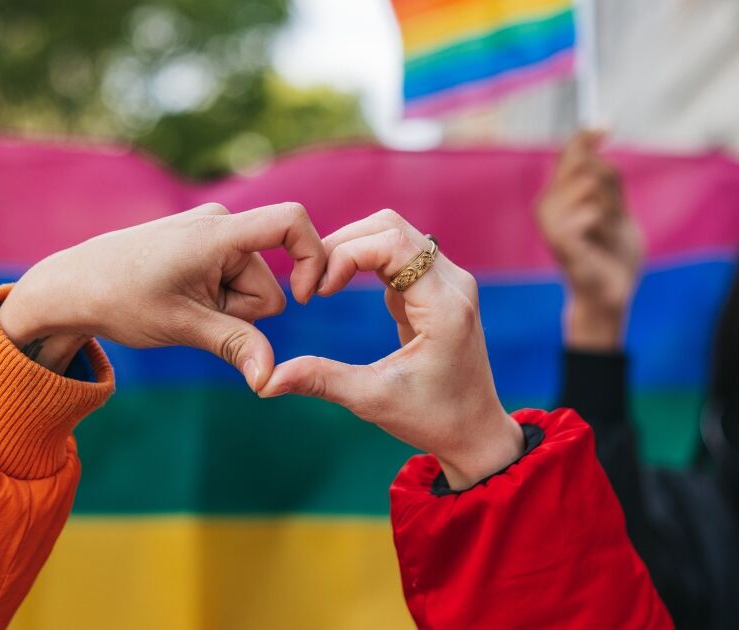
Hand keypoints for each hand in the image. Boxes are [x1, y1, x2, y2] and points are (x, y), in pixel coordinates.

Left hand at [0, 202, 326, 389]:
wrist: (74, 286)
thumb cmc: (121, 300)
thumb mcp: (181, 326)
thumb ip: (235, 346)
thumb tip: (270, 380)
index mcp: (217, 233)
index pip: (290, 222)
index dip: (313, 257)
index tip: (304, 297)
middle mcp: (220, 223)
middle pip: (269, 283)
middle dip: (243, 311)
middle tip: (193, 315)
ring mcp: (212, 232)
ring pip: (252, 287)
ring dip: (227, 309)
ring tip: (182, 307)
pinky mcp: (205, 244)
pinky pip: (233, 279)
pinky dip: (217, 300)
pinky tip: (181, 301)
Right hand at [258, 209, 523, 489]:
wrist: (474, 431)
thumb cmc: (431, 418)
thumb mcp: (371, 400)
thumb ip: (320, 381)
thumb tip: (264, 382)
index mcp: (445, 306)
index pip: (393, 244)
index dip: (345, 255)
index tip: (319, 293)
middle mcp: (453, 283)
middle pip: (390, 227)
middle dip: (342, 244)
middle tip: (312, 283)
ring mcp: (449, 281)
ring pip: (393, 234)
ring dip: (352, 248)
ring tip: (322, 284)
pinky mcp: (437, 286)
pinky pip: (397, 252)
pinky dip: (363, 260)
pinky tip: (339, 288)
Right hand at [535, 130, 641, 349]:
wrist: (612, 293)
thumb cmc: (613, 254)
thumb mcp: (617, 208)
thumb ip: (607, 178)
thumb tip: (598, 134)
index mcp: (559, 195)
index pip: (568, 154)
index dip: (586, 136)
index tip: (607, 124)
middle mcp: (548, 204)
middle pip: (583, 164)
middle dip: (609, 185)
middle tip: (613, 214)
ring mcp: (550, 221)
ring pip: (590, 185)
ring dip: (609, 208)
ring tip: (606, 233)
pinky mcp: (558, 239)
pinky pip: (591, 211)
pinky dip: (604, 223)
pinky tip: (598, 240)